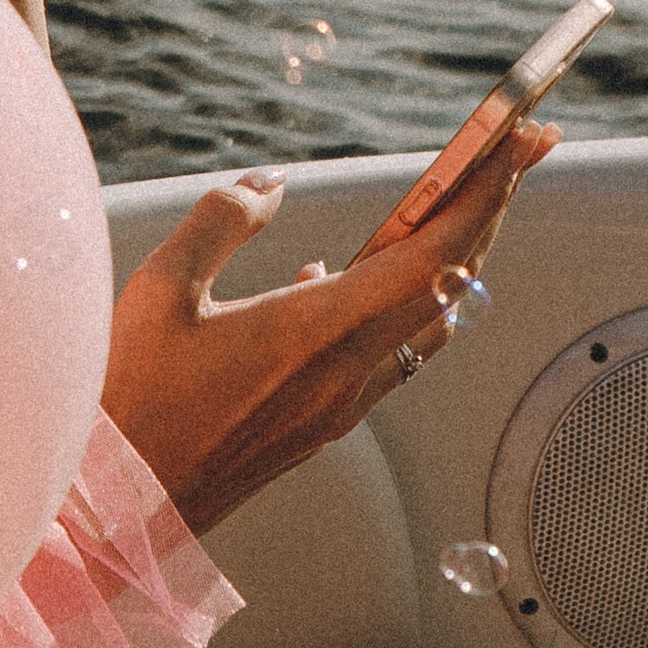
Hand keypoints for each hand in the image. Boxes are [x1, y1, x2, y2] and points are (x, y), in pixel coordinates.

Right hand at [99, 114, 558, 541]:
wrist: (125, 506)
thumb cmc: (136, 400)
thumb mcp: (162, 288)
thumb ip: (223, 221)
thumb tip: (273, 183)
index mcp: (316, 329)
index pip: (432, 251)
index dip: (484, 190)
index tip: (521, 140)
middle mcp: (348, 371)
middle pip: (451, 276)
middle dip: (491, 203)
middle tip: (522, 145)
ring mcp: (342, 403)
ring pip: (430, 317)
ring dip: (455, 252)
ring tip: (461, 200)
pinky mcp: (324, 422)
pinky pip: (391, 350)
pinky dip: (403, 299)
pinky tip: (358, 277)